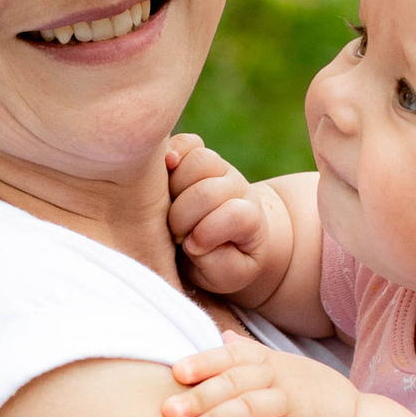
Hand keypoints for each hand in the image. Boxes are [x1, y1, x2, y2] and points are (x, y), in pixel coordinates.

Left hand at [162, 334, 359, 416]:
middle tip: (168, 414)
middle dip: (199, 398)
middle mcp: (278, 379)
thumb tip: (222, 336)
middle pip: (234, 384)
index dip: (204, 362)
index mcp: (266, 361)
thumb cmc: (306, 394)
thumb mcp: (281, 367)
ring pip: (250, 409)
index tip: (176, 374)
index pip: (232, 356)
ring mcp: (293, 406)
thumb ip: (248, 355)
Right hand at [165, 136, 295, 306]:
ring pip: (197, 162)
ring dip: (175, 188)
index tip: (194, 250)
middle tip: (177, 234)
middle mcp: (237, 187)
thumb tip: (191, 241)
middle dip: (183, 218)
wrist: (228, 241)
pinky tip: (165, 173)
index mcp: (250, 217)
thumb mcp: (226, 274)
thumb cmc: (223, 263)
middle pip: (207, 191)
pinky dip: (172, 153)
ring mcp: (219, 168)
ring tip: (169, 209)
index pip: (235, 214)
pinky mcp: (197, 155)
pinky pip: (185, 142)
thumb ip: (214, 262)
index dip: (207, 234)